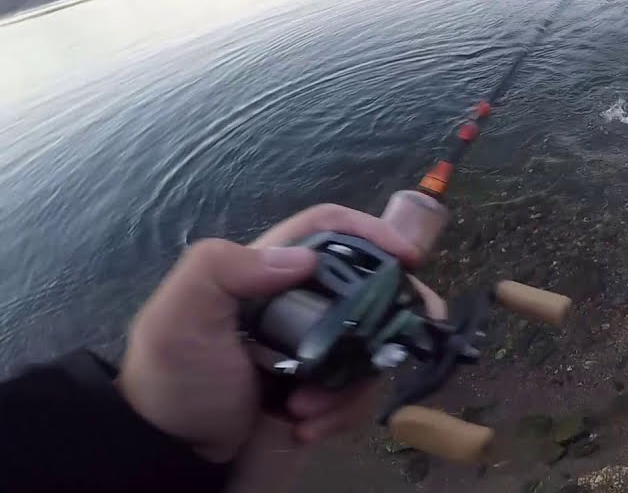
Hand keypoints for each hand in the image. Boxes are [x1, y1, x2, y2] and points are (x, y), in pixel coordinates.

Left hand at [117, 199, 447, 465]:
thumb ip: (221, 269)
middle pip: (370, 290)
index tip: (408, 258)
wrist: (170, 449)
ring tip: (306, 410)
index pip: (331, 229)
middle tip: (388, 347)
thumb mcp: (179, 316)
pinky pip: (358, 391)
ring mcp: (316, 345)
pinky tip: (307, 428)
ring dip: (351, 382)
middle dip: (382, 323)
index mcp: (268, 270)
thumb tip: (302, 259)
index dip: (373, 232)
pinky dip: (342, 412)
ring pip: (369, 347)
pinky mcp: (323, 386)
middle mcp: (301, 300)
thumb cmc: (174, 376)